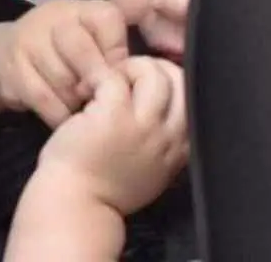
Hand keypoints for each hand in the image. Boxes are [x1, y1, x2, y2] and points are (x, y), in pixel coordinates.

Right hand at [0, 0, 128, 126]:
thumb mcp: (90, 44)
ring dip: (76, 102)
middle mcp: (53, 17)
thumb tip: (140, 83)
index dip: (116, 54)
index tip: (115, 77)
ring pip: (63, 79)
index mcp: (81, 9)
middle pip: (82, 50)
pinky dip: (59, 115)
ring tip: (82, 111)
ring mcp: (28, 40)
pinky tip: (65, 119)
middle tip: (99, 100)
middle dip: (94, 81)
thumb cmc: (62, 56)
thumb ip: (114, 55)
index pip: (109, 20)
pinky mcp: (12, 67)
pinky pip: (44, 98)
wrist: (4, 57)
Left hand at [37, 57, 187, 215]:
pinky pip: (114, 77)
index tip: (143, 87)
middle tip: (125, 80)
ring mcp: (143, 126)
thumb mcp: (153, 170)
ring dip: (127, 68)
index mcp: (181, 148)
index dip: (169, 81)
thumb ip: (164, 142)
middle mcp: (169, 136)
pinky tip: (85, 92)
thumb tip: (160, 107)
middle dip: (154, 68)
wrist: (76, 203)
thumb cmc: (105, 186)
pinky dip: (99, 77)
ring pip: (152, 72)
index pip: (194, 97)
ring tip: (105, 85)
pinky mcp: (113, 117)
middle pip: (180, 79)